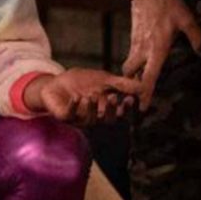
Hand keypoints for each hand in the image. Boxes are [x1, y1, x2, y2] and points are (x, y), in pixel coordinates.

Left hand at [23, 68, 142, 126]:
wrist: (57, 81)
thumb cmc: (82, 82)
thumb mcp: (104, 79)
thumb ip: (122, 84)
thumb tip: (142, 86)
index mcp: (104, 109)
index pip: (118, 113)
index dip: (124, 109)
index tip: (129, 99)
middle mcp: (93, 117)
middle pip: (106, 120)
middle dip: (110, 110)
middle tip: (112, 97)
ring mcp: (78, 119)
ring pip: (89, 120)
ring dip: (91, 108)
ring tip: (91, 96)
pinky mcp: (64, 117)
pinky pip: (70, 116)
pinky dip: (74, 106)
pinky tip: (76, 97)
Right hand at [122, 0, 200, 111]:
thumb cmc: (167, 4)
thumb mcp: (186, 18)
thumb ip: (196, 36)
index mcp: (157, 48)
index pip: (149, 76)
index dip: (145, 92)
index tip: (142, 107)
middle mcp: (143, 49)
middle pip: (131, 74)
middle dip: (131, 87)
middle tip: (135, 98)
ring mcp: (135, 42)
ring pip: (129, 65)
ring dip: (131, 76)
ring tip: (137, 84)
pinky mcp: (133, 36)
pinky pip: (131, 54)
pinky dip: (133, 63)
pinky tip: (141, 64)